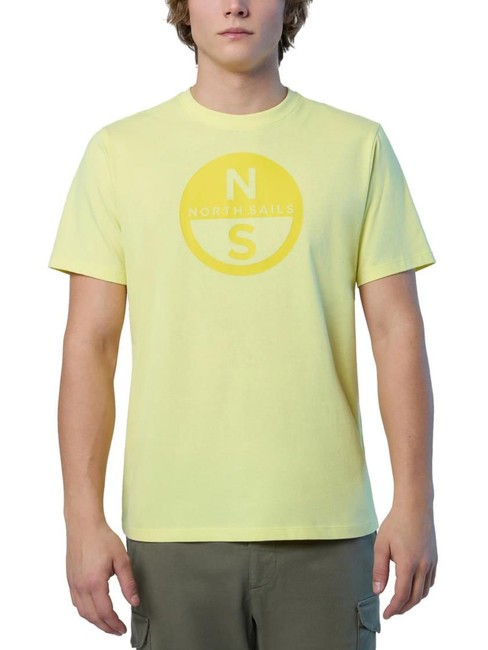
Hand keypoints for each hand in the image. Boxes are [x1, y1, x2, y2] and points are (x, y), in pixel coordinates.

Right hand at [66, 520, 139, 634]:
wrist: (83, 525)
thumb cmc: (102, 538)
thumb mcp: (121, 559)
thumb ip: (128, 583)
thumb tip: (135, 602)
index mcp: (94, 583)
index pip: (105, 612)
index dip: (114, 624)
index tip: (122, 629)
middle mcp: (81, 587)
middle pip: (92, 617)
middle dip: (105, 627)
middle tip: (117, 630)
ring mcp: (73, 584)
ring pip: (82, 612)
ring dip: (95, 621)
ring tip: (107, 623)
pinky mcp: (70, 579)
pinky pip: (76, 603)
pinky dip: (85, 611)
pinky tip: (93, 610)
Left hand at [372, 505, 436, 618]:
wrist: (415, 506)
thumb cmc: (395, 523)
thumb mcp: (381, 545)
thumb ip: (379, 570)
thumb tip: (378, 591)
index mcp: (408, 565)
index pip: (401, 595)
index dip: (393, 608)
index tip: (386, 615)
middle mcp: (423, 567)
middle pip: (414, 598)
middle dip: (403, 608)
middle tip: (391, 611)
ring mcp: (431, 563)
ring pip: (424, 591)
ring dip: (413, 600)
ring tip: (400, 602)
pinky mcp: (434, 558)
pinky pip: (430, 581)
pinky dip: (422, 590)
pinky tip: (413, 588)